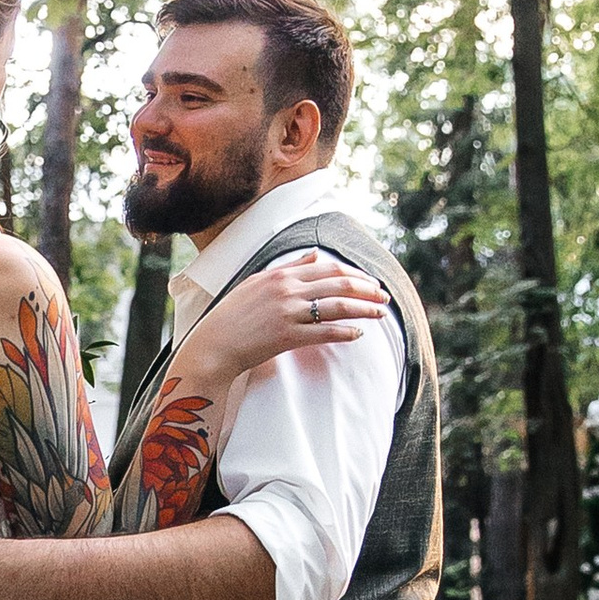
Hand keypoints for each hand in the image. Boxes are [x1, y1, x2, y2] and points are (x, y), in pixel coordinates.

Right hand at [175, 249, 386, 391]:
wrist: (214, 345)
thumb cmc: (233, 315)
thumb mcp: (258, 282)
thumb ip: (289, 267)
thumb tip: (316, 254)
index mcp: (281, 274)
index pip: (329, 268)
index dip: (356, 275)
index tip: (371, 283)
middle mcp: (287, 289)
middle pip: (339, 284)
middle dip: (367, 290)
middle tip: (384, 297)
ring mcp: (288, 312)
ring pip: (338, 306)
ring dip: (364, 310)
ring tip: (380, 314)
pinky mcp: (288, 336)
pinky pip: (325, 332)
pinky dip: (345, 332)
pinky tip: (358, 334)